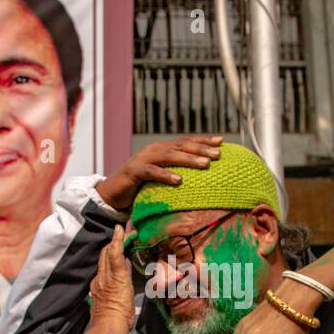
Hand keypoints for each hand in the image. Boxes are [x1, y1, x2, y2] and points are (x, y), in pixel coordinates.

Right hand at [88, 226, 135, 333]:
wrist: (108, 326)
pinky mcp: (115, 276)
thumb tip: (123, 290)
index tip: (115, 249)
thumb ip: (116, 296)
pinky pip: (115, 254)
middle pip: (104, 257)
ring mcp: (106, 277)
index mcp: (99, 287)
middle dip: (112, 244)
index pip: (104, 267)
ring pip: (108, 253)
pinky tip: (121, 231)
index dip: (110, 256)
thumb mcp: (113, 308)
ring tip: (123, 229)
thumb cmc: (113, 323)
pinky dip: (118, 241)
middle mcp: (99, 279)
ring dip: (116, 240)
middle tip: (121, 232)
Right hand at [96, 135, 221, 210]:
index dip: (203, 140)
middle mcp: (154, 150)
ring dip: (189, 159)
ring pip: (169, 156)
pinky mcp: (134, 172)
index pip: (185, 142)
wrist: (111, 193)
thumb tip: (200, 182)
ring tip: (205, 164)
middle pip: (181, 146)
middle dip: (201, 148)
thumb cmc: (140, 188)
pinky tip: (179, 180)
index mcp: (162, 150)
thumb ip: (176, 175)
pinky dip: (165, 175)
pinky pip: (152, 172)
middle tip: (218, 154)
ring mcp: (143, 159)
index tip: (222, 141)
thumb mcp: (160, 179)